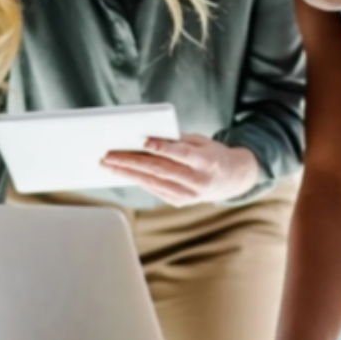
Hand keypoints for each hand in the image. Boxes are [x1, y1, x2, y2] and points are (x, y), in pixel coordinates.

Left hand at [101, 134, 261, 205]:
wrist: (231, 179)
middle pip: (160, 170)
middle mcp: (198, 181)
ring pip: (153, 183)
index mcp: (207, 162)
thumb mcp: (202, 141)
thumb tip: (148, 137)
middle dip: (132, 162)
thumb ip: (178, 140)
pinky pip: (155, 190)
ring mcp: (188, 195)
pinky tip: (123, 173)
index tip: (143, 141)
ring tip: (109, 165)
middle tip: (110, 155)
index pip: (181, 154)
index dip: (163, 148)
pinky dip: (138, 180)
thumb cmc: (212, 154)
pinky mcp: (179, 202)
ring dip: (128, 174)